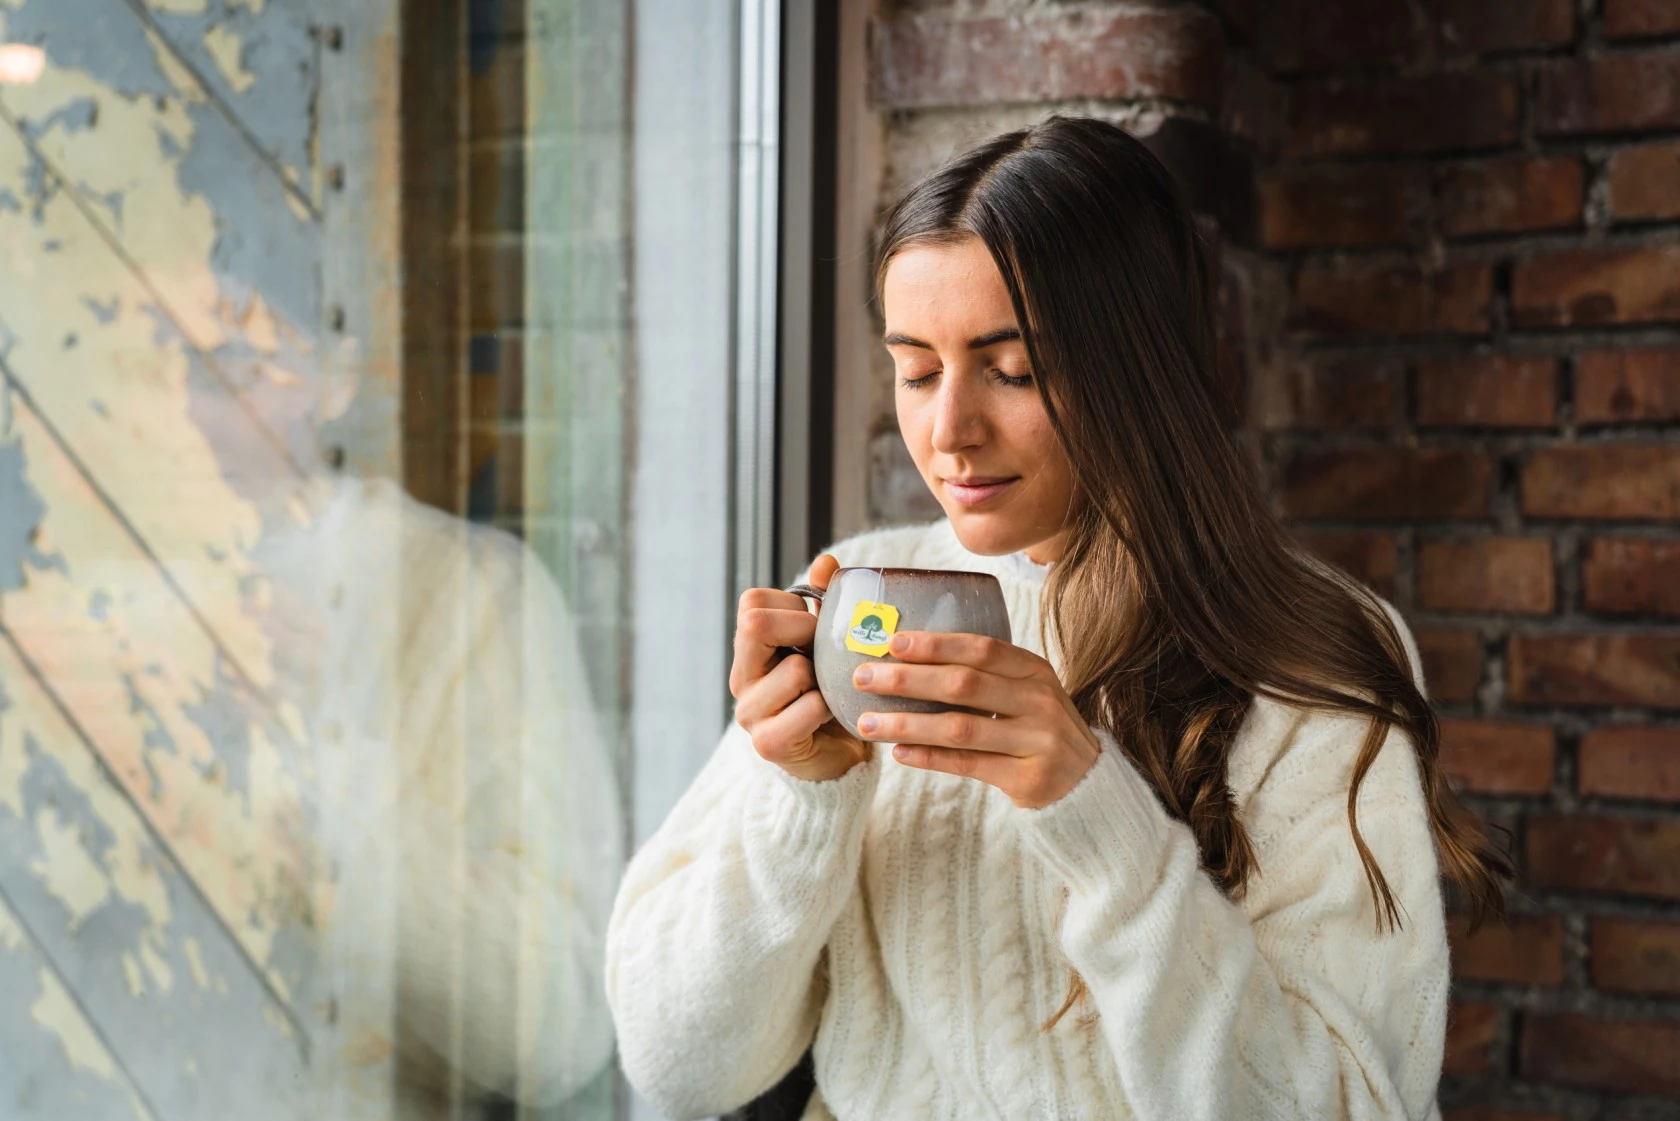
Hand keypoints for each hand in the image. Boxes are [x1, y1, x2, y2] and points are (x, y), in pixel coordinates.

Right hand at [730, 554, 870, 782]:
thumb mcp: (826, 644)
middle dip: (804, 629)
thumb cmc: (830, 693)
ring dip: (824, 677)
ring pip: (794, 668)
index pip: (752, 602)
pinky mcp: (769, 743)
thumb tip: (826, 562)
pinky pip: (811, 707)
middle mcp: (741, 679)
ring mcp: (750, 714)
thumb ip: (823, 603)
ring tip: (829, 689)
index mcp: (749, 651)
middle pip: (755, 625)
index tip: (813, 625)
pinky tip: (832, 715)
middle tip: (824, 652)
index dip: (791, 604)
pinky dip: (831, 707)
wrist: (838, 758)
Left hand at [852, 631, 1100, 808]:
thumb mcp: (1025, 692)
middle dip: (908, 679)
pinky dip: (929, 757)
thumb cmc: (1037, 729)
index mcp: (1034, 671)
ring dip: (908, 723)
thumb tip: (907, 659)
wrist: (1087, 782)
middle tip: (864, 677)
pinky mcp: (1028, 779)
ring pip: (960, 728)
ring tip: (867, 722)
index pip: (981, 648)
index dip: (935, 644)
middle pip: (964, 684)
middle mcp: (1039, 701)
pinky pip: (968, 765)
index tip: (892, 642)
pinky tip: (899, 752)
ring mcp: (1037, 741)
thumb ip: (984, 676)